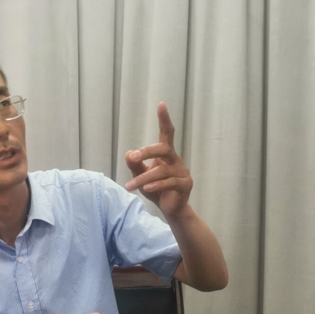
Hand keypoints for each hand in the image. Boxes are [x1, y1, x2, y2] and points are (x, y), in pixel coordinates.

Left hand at [125, 102, 192, 219]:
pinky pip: (169, 183)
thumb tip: (129, 153)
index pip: (167, 133)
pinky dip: (156, 186)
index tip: (161, 104)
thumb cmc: (155, 189)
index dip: (164, 119)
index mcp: (166, 154)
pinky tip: (146, 189)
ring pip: (161, 171)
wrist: (170, 209)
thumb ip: (134, 165)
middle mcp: (175, 159)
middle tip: (133, 157)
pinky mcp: (185, 184)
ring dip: (143, 178)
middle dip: (147, 152)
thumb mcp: (140, 176)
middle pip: (163, 148)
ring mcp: (182, 172)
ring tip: (130, 186)